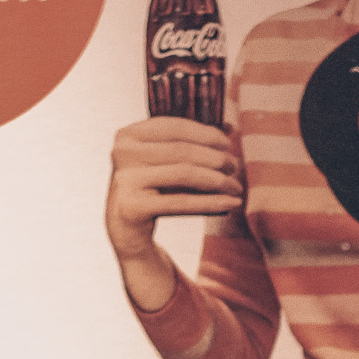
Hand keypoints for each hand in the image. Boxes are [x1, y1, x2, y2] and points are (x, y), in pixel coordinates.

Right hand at [105, 116, 243, 260]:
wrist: (126, 231)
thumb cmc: (150, 191)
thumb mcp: (164, 164)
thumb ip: (187, 145)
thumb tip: (230, 128)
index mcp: (128, 135)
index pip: (173, 127)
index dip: (204, 133)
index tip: (227, 144)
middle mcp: (123, 153)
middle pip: (182, 150)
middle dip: (215, 158)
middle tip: (235, 168)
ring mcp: (125, 180)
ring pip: (184, 173)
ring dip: (217, 180)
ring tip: (236, 187)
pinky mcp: (133, 207)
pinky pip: (181, 202)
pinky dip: (211, 202)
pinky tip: (230, 204)